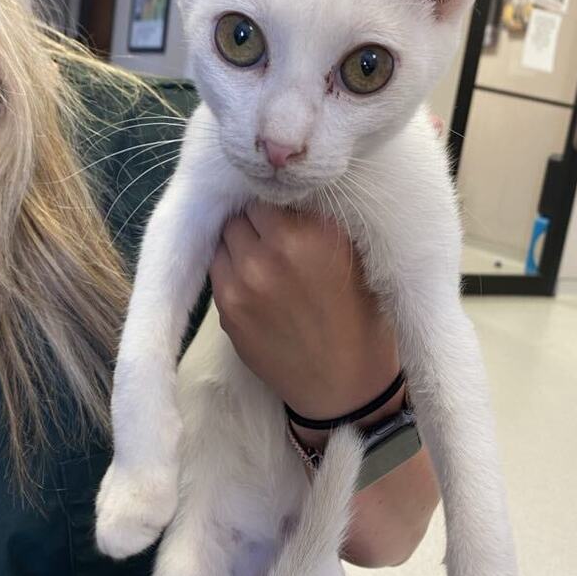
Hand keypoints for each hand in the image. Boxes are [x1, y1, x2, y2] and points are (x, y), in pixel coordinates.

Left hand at [210, 201, 438, 568]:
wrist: (344, 388)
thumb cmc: (361, 319)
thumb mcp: (357, 258)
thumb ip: (322, 222)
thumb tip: (292, 187)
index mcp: (318, 233)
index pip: (277, 188)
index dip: (279, 194)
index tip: (285, 204)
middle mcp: (278, 249)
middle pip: (245, 208)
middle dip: (256, 214)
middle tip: (270, 229)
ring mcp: (246, 279)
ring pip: (225, 234)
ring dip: (238, 239)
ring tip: (259, 254)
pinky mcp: (227, 307)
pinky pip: (215, 266)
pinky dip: (229, 266)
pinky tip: (250, 279)